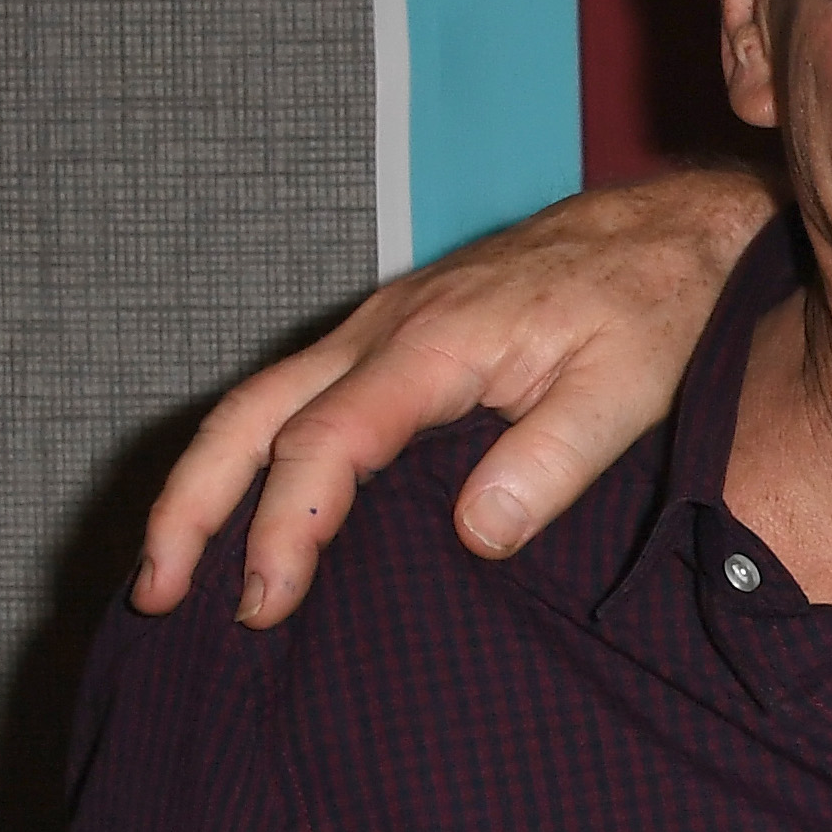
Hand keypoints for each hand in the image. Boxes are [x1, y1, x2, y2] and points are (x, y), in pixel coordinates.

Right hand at [132, 165, 775, 626]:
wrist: (674, 227)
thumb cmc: (654, 304)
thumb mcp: (629, 388)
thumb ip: (553, 460)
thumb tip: (475, 535)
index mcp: (434, 344)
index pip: (325, 444)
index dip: (284, 528)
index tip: (264, 603)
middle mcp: (384, 329)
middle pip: (249, 417)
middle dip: (191, 508)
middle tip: (157, 597)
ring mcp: (380, 328)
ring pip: (257, 402)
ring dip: (204, 484)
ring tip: (170, 573)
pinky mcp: (394, 337)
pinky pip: (295, 396)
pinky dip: (248, 455)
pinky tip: (244, 512)